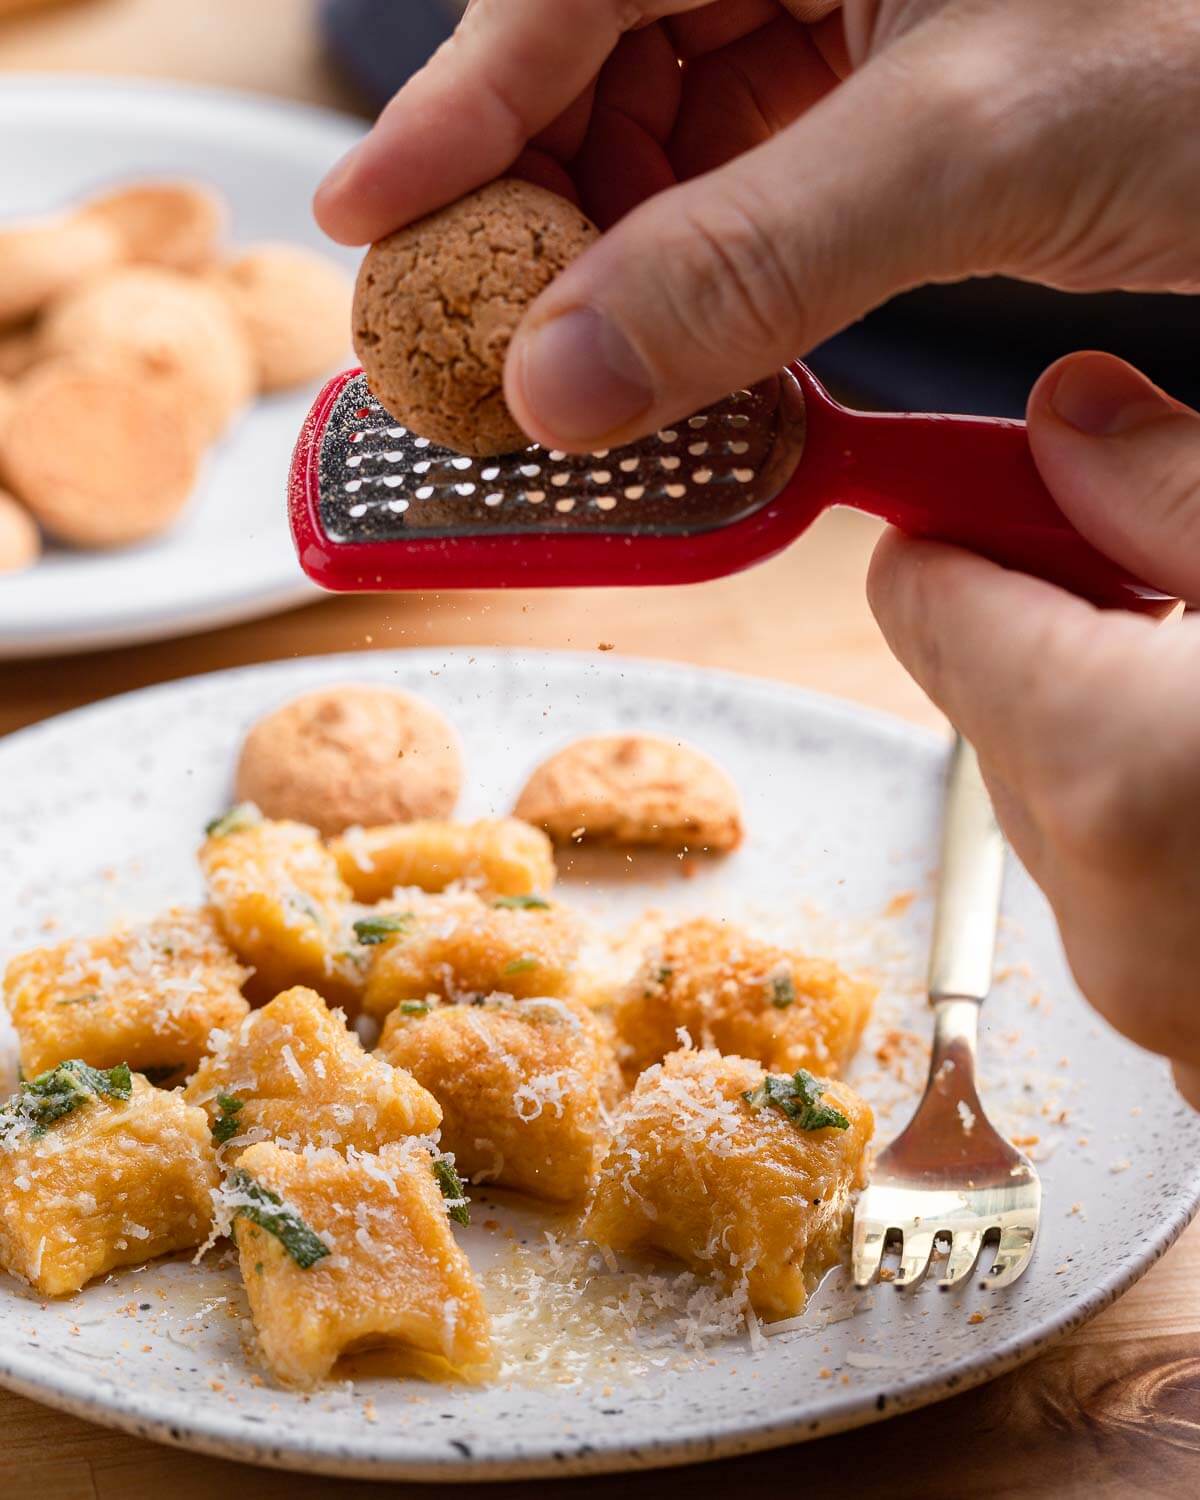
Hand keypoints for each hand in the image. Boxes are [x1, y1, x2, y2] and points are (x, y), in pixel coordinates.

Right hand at [316, 0, 1199, 450]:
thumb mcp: (972, 144)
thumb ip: (752, 261)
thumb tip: (559, 379)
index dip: (455, 105)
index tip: (363, 218)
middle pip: (599, 60)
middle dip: (544, 205)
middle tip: (492, 333)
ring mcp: (841, 16)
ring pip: (667, 134)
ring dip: (623, 258)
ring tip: (592, 362)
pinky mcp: (878, 100)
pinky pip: (746, 186)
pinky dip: (709, 274)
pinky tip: (695, 341)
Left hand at [868, 350, 1199, 1108]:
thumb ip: (1185, 489)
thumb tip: (1069, 417)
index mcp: (1122, 769)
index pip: (921, 600)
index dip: (966, 524)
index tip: (1024, 494)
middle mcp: (1107, 915)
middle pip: (986, 704)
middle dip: (1067, 634)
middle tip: (1184, 598)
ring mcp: (1158, 1008)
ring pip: (1063, 807)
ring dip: (1133, 740)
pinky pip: (1135, 902)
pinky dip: (1177, 838)